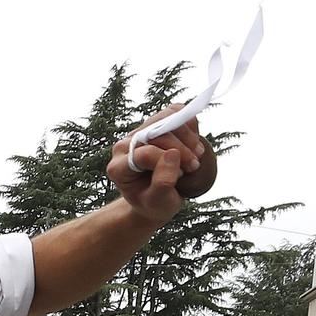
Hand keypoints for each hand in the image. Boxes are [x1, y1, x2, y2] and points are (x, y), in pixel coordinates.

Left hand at [108, 106, 214, 225]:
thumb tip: (172, 153)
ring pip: (167, 117)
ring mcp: (140, 132)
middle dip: (181, 148)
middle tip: (194, 165)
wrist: (156, 199)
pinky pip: (175, 111)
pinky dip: (189, 123)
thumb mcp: (158, 202)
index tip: (185, 172)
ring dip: (187, 135)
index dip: (168, 160)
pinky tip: (193, 143)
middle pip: (156, 133)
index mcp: (119, 167)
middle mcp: (125, 146)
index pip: (144, 153)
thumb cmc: (154, 204)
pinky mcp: (156, 124)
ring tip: (196, 155)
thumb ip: (162, 182)